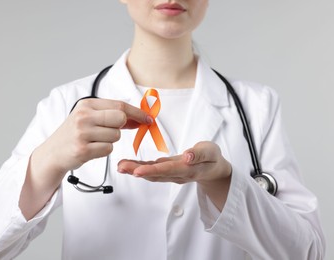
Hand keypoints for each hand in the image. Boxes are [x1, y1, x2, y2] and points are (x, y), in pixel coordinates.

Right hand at [37, 98, 152, 174]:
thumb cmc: (74, 134)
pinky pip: (108, 149)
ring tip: (95, 141)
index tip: (148, 119)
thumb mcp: (89, 117)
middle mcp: (83, 116)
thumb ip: (111, 114)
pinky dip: (104, 151)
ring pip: (116, 135)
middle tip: (110, 130)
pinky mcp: (82, 149)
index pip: (120, 105)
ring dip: (110, 140)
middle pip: (120, 118)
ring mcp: (82, 133)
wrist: (53, 153)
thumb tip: (139, 117)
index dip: (137, 112)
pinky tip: (91, 149)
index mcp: (86, 105)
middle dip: (121, 126)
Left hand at [117, 141, 231, 184]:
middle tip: (121, 167)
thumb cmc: (212, 158)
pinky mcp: (166, 170)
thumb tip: (187, 157)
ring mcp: (170, 174)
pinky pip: (151, 170)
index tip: (137, 171)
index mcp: (187, 170)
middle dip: (136, 170)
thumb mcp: (211, 152)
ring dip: (134, 170)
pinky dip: (139, 167)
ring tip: (120, 166)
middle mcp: (176, 175)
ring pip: (150, 174)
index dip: (151, 170)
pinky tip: (128, 164)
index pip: (167, 170)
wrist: (213, 169)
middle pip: (154, 174)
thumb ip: (199, 154)